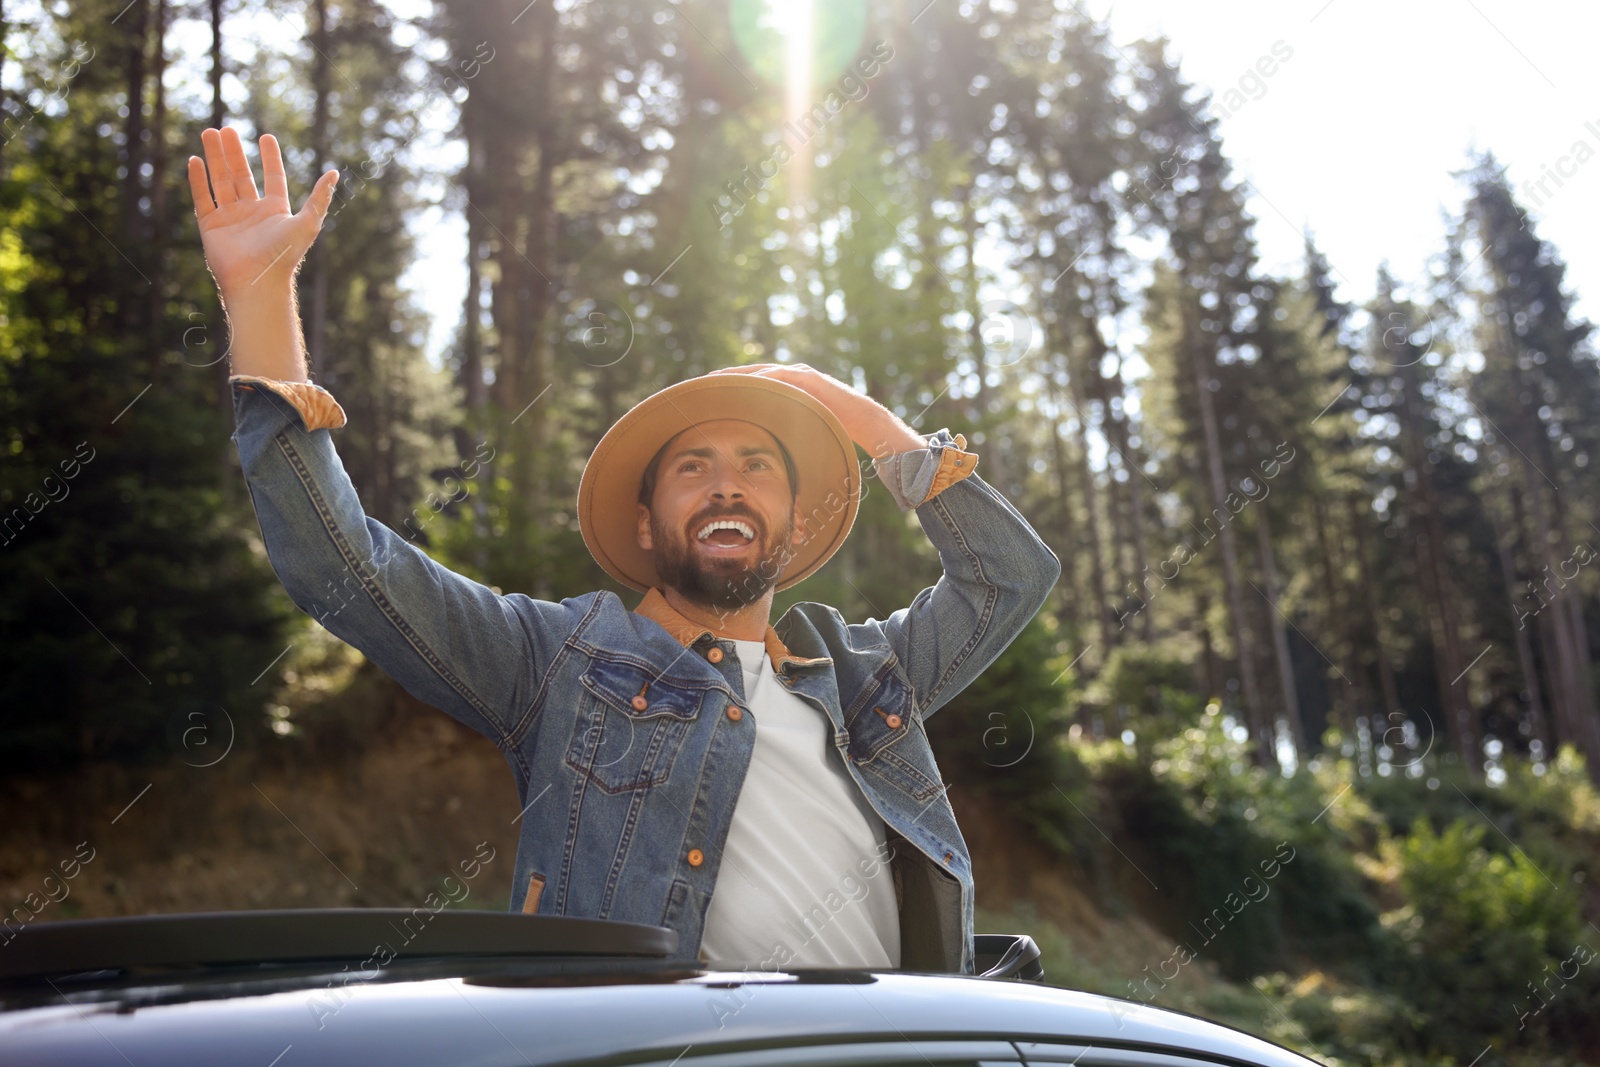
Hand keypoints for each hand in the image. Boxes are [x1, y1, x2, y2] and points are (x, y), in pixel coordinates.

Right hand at [186, 126, 338, 299]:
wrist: (257, 281)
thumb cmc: (284, 255)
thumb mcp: (308, 223)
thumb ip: (319, 198)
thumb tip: (334, 174)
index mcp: (275, 210)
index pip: (272, 177)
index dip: (270, 158)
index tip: (265, 137)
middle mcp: (252, 212)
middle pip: (241, 175)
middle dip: (233, 152)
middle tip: (226, 129)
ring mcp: (230, 218)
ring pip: (220, 181)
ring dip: (215, 158)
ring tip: (209, 133)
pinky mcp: (211, 227)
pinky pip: (202, 198)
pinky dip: (198, 179)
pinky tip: (195, 160)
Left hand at [705, 363, 924, 456]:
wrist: (864, 422)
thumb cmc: (833, 430)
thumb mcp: (801, 431)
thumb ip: (783, 432)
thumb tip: (764, 455)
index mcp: (786, 388)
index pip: (751, 384)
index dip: (729, 387)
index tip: (707, 395)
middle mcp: (790, 375)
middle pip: (749, 374)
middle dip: (725, 378)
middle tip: (700, 384)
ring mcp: (798, 374)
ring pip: (759, 372)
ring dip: (736, 376)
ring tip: (713, 382)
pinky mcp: (806, 378)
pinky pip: (777, 377)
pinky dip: (758, 380)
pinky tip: (741, 386)